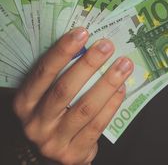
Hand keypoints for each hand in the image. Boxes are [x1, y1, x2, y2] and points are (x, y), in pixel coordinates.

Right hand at [13, 28, 133, 164]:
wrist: (55, 152)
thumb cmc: (54, 115)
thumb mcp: (47, 96)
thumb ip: (61, 76)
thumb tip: (89, 46)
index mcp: (26, 102)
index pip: (43, 72)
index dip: (62, 51)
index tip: (82, 32)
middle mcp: (36, 122)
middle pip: (65, 89)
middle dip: (89, 64)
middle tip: (107, 46)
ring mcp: (54, 139)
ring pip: (86, 108)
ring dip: (108, 83)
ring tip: (124, 64)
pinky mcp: (74, 152)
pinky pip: (97, 125)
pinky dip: (112, 104)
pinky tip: (122, 88)